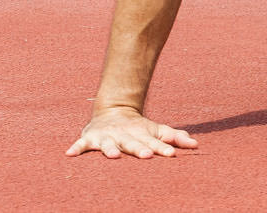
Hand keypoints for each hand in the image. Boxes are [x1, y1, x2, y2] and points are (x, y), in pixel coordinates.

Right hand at [66, 106, 197, 158]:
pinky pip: (81, 144)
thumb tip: (196, 145)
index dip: (163, 147)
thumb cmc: (139, 128)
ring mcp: (107, 136)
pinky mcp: (90, 138)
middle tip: (148, 155)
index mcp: (142, 134)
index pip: (154, 142)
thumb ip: (175, 137)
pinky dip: (75, 148)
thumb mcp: (157, 130)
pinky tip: (69, 154)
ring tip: (114, 156)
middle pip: (133, 143)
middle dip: (140, 149)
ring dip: (110, 149)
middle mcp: (125, 135)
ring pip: (108, 144)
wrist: (113, 111)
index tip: (172, 154)